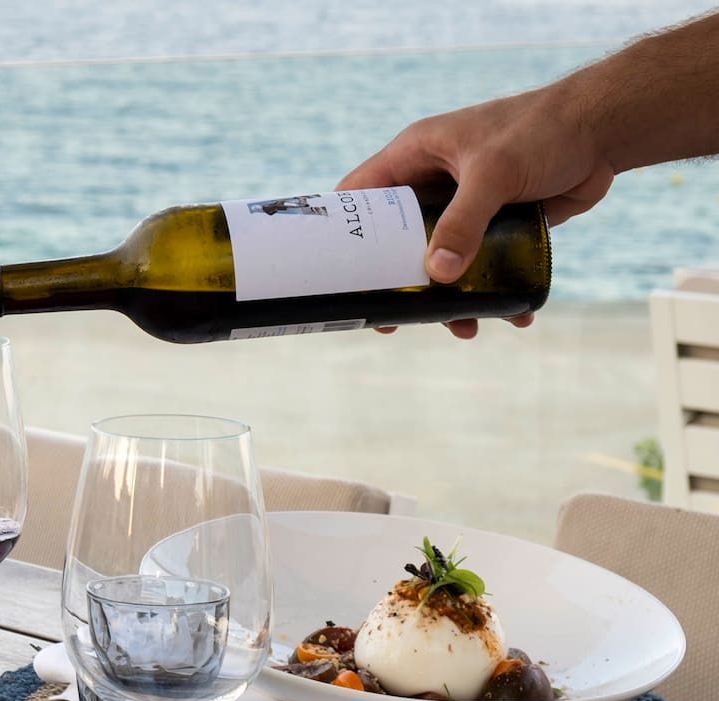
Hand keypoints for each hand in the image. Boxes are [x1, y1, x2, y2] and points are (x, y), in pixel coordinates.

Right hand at [338, 87, 615, 337]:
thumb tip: (440, 276)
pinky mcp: (498, 223)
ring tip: (465, 328)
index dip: (341, 233)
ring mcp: (465, 205)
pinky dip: (492, 291)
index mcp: (415, 156)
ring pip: (443, 259)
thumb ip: (464, 222)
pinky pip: (484, 264)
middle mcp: (433, 183)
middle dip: (401, 283)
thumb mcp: (495, 172)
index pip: (359, 195)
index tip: (335, 276)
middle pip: (397, 240)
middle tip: (395, 322)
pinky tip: (510, 313)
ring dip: (452, 298)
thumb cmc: (542, 129)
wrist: (606, 130)